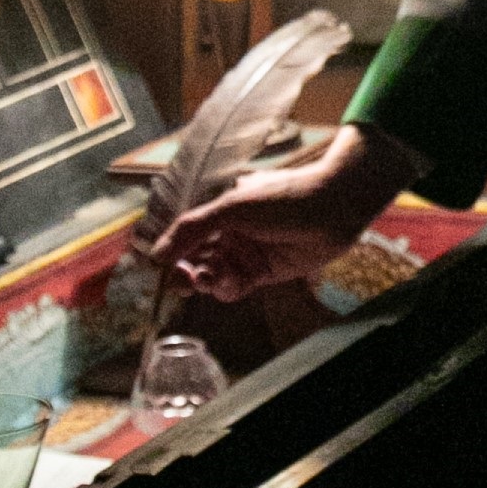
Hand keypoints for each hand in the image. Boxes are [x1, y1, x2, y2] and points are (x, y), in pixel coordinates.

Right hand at [159, 115, 420, 309]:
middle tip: (181, 280)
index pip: (185, 234)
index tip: (159, 267)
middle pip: (196, 259)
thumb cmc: (282, 199)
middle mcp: (229, 232)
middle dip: (186, 271)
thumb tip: (156, 256)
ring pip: (213, 275)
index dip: (171, 252)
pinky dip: (226, 288)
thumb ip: (191, 230)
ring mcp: (246, 252)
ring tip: (209, 277)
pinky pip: (234, 286)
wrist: (330, 211)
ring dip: (207, 279)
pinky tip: (228, 281)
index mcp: (219, 209)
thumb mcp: (230, 208)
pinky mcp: (262, 273)